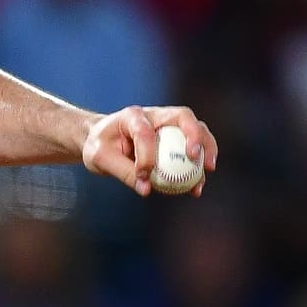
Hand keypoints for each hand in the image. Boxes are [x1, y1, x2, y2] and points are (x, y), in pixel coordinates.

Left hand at [80, 104, 217, 196]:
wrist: (99, 141)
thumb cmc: (98, 146)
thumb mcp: (100, 159)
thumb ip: (123, 172)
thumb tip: (147, 189)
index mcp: (132, 116)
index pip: (145, 132)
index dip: (146, 155)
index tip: (143, 176)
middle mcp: (155, 116)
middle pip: (184, 118)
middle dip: (194, 135)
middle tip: (195, 157)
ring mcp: (168, 126)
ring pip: (196, 131)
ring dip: (206, 149)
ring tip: (207, 171)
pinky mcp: (174, 140)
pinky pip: (191, 151)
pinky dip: (197, 167)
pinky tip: (196, 188)